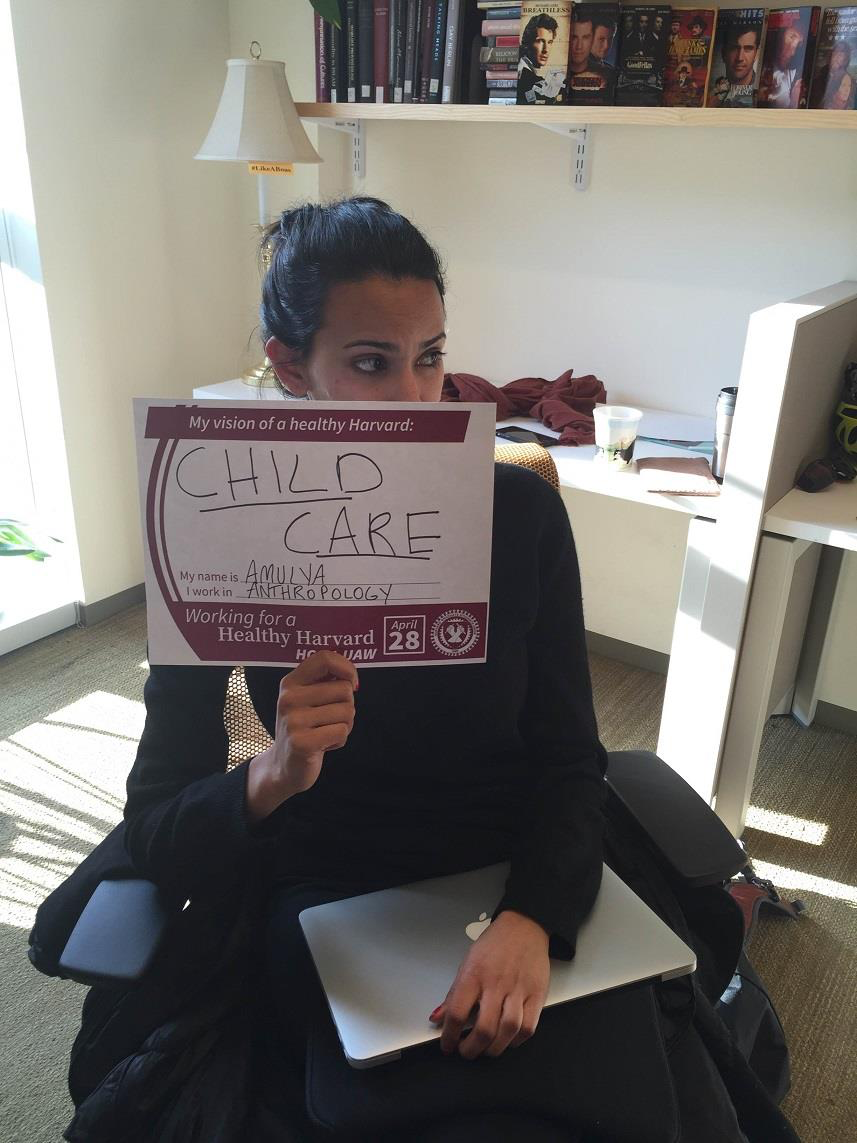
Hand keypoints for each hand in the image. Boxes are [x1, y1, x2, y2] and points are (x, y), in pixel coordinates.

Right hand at [246, 651, 356, 819]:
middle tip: (330, 719)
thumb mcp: (306, 699)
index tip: (352, 682)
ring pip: (347, 711)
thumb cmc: (303, 728)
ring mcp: (293, 721)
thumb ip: (324, 681)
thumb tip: (351, 673)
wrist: (283, 766)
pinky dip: (340, 740)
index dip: (347, 667)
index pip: (324, 658)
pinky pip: (342, 731)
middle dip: (347, 706)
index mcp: (290, 682)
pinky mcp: (302, 743)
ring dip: (345, 725)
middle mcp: (289, 698)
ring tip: (325, 732)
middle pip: (344, 689)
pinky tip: (324, 745)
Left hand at [429, 910, 549, 1059]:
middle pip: (484, 1028)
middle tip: (466, 1052)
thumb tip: (437, 1017)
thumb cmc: (494, 944)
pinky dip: (517, 1040)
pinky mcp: (537, 994)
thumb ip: (453, 994)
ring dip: (495, 1048)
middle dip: (472, 1049)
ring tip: (486, 1049)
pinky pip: (529, 1027)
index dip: (449, 1036)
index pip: (457, 1013)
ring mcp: (518, 989)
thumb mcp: (467, 963)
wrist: (524, 926)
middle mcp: (496, 983)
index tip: (447, 1045)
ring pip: (508, 1030)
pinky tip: (508, 1040)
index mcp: (474, 975)